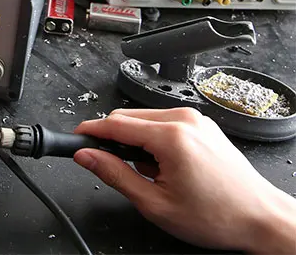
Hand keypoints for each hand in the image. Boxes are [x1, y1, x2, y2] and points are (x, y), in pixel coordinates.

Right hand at [74, 108, 295, 253]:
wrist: (260, 218)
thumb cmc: (218, 216)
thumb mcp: (155, 203)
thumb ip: (114, 175)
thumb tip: (86, 157)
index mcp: (171, 136)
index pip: (115, 124)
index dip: (90, 131)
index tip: (75, 138)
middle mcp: (184, 120)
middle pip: (127, 117)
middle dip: (112, 139)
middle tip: (108, 166)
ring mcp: (195, 120)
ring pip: (144, 119)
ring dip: (134, 141)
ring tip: (148, 174)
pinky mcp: (202, 124)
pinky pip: (163, 122)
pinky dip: (153, 139)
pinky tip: (162, 166)